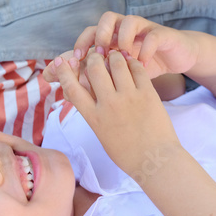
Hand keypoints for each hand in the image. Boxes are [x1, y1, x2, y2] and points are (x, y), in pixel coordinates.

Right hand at [55, 50, 179, 177]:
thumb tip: (87, 95)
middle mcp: (109, 104)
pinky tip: (131, 63)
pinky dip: (132, 62)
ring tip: (115, 55)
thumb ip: (93, 113)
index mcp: (94, 117)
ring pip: (116, 63)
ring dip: (113, 56)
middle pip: (94, 68)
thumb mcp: (101, 133)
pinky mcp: (148, 94)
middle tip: (96, 55)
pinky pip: (137, 69)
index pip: (72, 88)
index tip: (60, 62)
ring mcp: (129, 98)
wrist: (154, 160)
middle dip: (93, 58)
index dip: (63, 72)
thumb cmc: (126, 152)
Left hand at [71, 12, 200, 79]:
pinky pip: (152, 35)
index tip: (76, 60)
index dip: (81, 42)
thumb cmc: (140, 66)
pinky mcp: (162, 34)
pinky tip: (141, 64)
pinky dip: (145, 49)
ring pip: (129, 20)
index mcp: (111, 36)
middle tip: (99, 55)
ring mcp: (144, 29)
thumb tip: (56, 81)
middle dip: (100, 35)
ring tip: (121, 58)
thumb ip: (89, 75)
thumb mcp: (115, 72)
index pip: (90, 32)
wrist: (175, 58)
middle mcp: (125, 28)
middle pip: (107, 18)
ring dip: (122, 38)